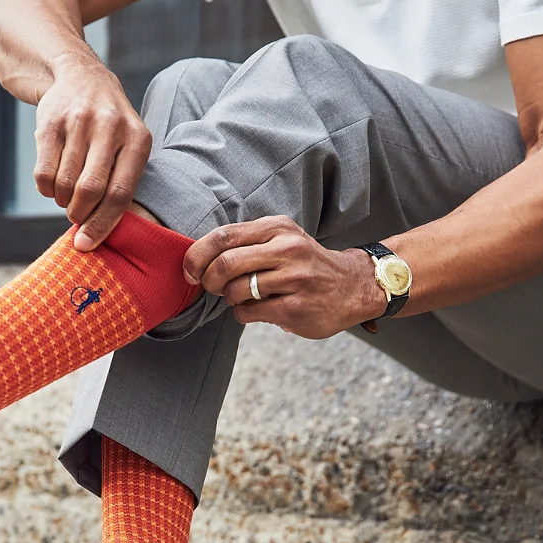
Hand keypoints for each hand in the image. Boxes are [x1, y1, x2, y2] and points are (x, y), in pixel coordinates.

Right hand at [33, 52, 150, 250]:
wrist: (81, 77)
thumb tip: (99, 234)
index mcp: (137, 138)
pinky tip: (53, 184)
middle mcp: (110, 126)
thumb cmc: (110, 126)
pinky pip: (44, 172)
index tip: (87, 244)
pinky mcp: (50, 122)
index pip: (120, 193)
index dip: (102, 224)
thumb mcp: (129, 144)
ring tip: (67, 197)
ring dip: (62, 201)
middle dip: (80, 214)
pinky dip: (46, 189)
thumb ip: (122, 182)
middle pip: (90, 190)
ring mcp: (79, 121)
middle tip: (76, 217)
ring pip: (65, 183)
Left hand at [183, 216, 387, 338]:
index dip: (197, 255)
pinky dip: (243, 313)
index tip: (189, 270)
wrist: (353, 286)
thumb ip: (246, 241)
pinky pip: (249, 313)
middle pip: (225, 263)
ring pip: (236, 290)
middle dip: (209, 281)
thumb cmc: (306, 263)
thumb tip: (198, 257)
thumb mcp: (282, 238)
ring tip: (241, 297)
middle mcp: (287, 249)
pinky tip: (257, 309)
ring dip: (229, 299)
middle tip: (212, 287)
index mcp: (278, 228)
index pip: (224, 236)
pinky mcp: (296, 308)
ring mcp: (294, 279)